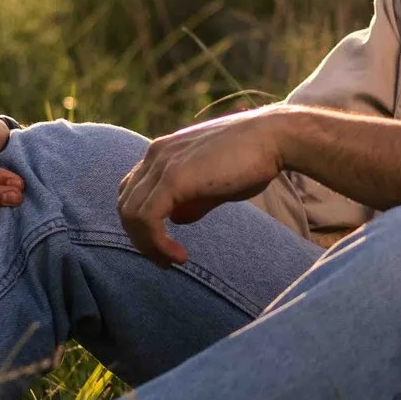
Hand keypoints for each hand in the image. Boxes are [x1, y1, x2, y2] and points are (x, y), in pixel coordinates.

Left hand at [115, 109, 292, 266]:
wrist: (274, 138)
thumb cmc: (252, 159)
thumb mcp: (215, 183)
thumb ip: (193, 200)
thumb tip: (177, 219)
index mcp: (163, 152)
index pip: (132, 192)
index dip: (141, 224)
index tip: (163, 246)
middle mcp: (156, 154)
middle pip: (126, 205)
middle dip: (140, 239)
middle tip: (164, 261)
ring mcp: (162, 164)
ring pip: (131, 214)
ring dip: (148, 245)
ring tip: (172, 261)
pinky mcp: (174, 178)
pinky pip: (148, 219)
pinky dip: (157, 243)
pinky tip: (180, 255)